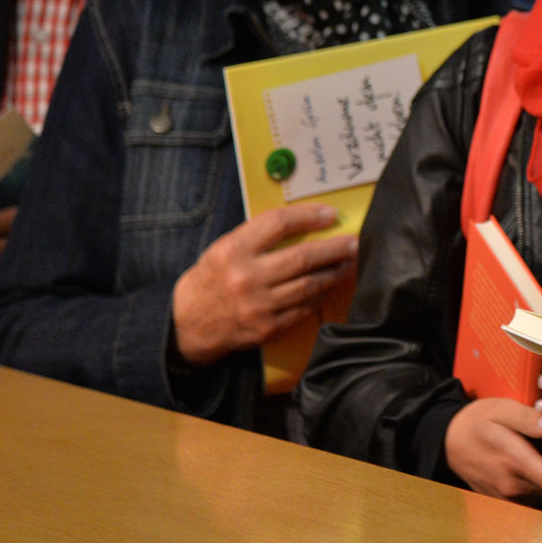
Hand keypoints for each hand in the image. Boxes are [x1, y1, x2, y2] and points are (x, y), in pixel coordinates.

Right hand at [170, 203, 356, 365]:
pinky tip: (330, 285)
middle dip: (335, 248)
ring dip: (335, 272)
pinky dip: (321, 295)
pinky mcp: (267, 328)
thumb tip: (304, 221)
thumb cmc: (212, 279)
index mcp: (233, 251)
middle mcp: (246, 278)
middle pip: (302, 257)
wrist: (188, 325)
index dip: (309, 216)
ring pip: (309, 285)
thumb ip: (258, 236)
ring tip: (349, 262)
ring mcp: (258, 306)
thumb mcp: (224, 249)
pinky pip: (304, 308)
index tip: (330, 214)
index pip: (278, 224)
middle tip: (354, 241)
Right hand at [445, 396, 541, 503]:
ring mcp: (507, 497)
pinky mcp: (503, 500)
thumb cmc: (477, 421)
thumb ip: (527, 418)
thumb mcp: (501, 409)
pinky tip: (537, 465)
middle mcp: (512, 486)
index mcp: (516, 462)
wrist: (448, 441)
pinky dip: (539, 484)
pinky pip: (531, 497)